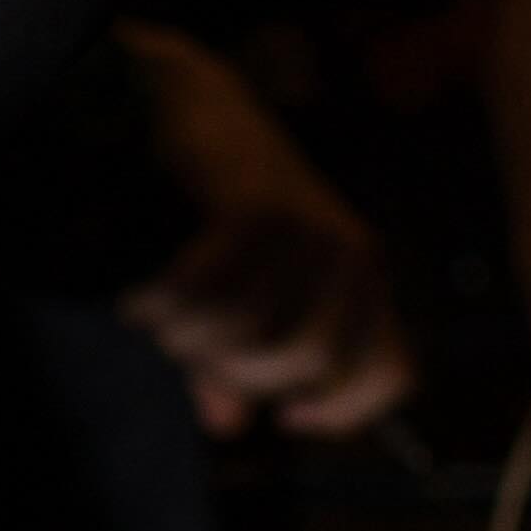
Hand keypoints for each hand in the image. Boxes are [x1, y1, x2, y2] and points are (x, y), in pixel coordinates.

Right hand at [111, 20, 419, 444]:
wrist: (189, 106)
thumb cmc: (217, 211)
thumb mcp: (236, 298)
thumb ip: (235, 361)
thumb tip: (227, 425)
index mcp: (363, 281)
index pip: (391, 373)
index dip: (344, 410)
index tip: (286, 419)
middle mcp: (352, 256)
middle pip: (306, 363)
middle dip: (236, 371)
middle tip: (184, 347)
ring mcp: (310, 230)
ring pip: (256, 333)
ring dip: (191, 339)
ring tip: (157, 313)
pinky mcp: (258, 211)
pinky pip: (213, 297)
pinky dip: (166, 308)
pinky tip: (139, 300)